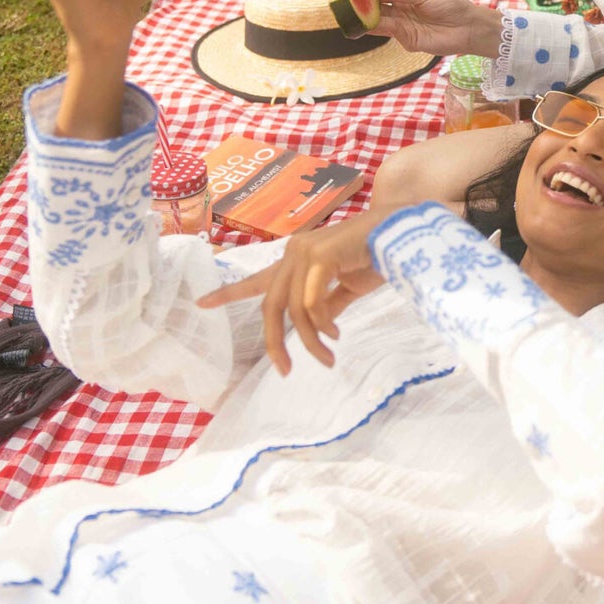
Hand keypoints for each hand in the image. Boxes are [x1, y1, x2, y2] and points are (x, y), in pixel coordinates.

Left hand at [198, 211, 384, 374]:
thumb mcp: (347, 288)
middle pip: (270, 306)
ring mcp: (304, 252)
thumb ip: (327, 304)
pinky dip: (322, 325)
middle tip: (285, 370)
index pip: (256, 279)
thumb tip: (317, 327)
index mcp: (296, 260)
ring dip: (311, 341)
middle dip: (275, 342)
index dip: (228, 293)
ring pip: (292, 310)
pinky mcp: (319, 256)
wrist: (402, 233)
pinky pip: (311, 303)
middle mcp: (294, 253)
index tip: (201, 303)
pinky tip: (336, 333)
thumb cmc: (376, 258)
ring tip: (328, 357)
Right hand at [361, 0, 501, 59]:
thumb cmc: (450, 6)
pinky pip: (388, 32)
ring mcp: (403, 28)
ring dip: (363, 16)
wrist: (469, 26)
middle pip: (375, 9)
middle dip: (359, 3)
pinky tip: (363, 20)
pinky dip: (375, 26)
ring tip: (346, 9)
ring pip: (378, 21)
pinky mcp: (407, 41)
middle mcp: (401, 13)